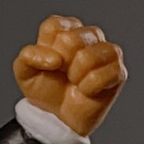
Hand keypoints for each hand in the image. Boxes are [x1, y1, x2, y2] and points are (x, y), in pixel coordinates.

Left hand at [13, 15, 126, 138]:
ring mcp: (106, 51)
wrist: (58, 117)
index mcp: (66, 30)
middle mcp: (89, 35)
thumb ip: (27, 57)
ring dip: (75, 76)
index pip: (54, 26)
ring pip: (87, 57)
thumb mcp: (25, 73)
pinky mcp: (118, 70)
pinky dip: (87, 88)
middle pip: (71, 39)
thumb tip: (54, 59)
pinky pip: (100, 76)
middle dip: (61, 64)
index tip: (49, 63)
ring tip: (75, 81)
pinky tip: (87, 90)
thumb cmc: (45, 90)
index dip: (46, 49)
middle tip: (63, 74)